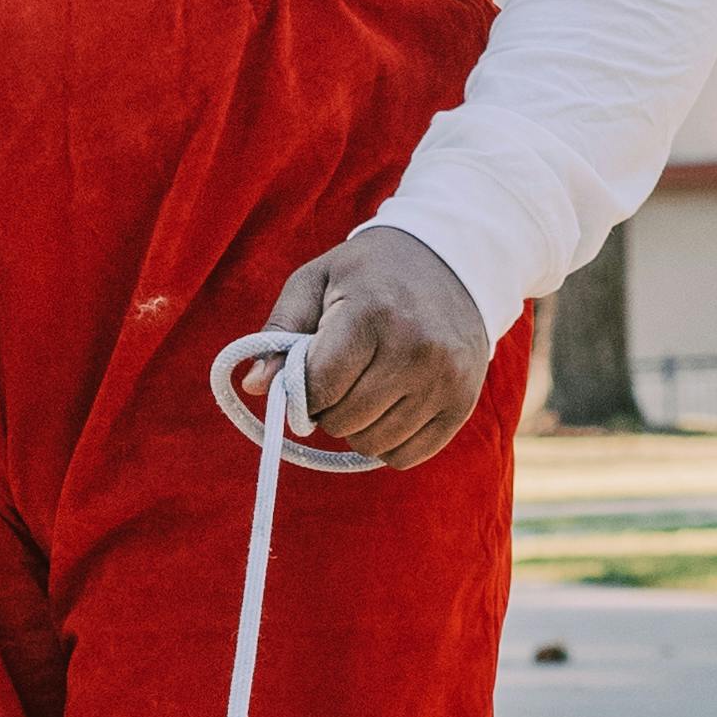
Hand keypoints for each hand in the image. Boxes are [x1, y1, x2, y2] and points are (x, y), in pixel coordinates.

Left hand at [263, 222, 492, 468]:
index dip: (301, 391)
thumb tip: (253, 386)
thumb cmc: (370, 273)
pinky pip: (406, 456)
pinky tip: (388, 409)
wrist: (453, 260)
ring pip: (372, 445)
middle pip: (343, 421)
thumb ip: (279, 332)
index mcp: (373, 314)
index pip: (319, 386)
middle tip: (337, 380)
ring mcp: (445, 379)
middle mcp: (416, 349)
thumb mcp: (316, 282)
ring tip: (364, 391)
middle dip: (327, 409)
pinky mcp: (462, 403)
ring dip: (356, 428)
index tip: (304, 377)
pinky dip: (387, 444)